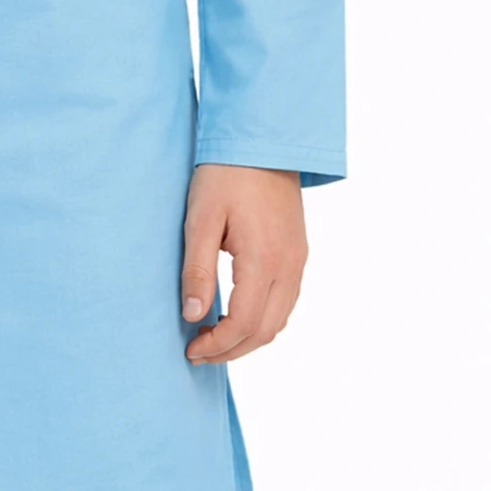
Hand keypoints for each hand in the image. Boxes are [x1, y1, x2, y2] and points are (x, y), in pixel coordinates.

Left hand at [180, 162, 306, 364]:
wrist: (262, 140)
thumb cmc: (226, 174)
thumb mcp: (200, 218)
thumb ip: (197, 269)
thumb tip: (192, 316)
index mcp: (264, 260)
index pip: (244, 324)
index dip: (217, 346)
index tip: (191, 349)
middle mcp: (289, 266)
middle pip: (266, 331)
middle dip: (232, 349)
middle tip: (199, 350)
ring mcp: (298, 260)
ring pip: (280, 321)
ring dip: (249, 337)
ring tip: (213, 335)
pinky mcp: (299, 252)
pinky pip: (286, 301)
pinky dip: (263, 319)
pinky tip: (237, 313)